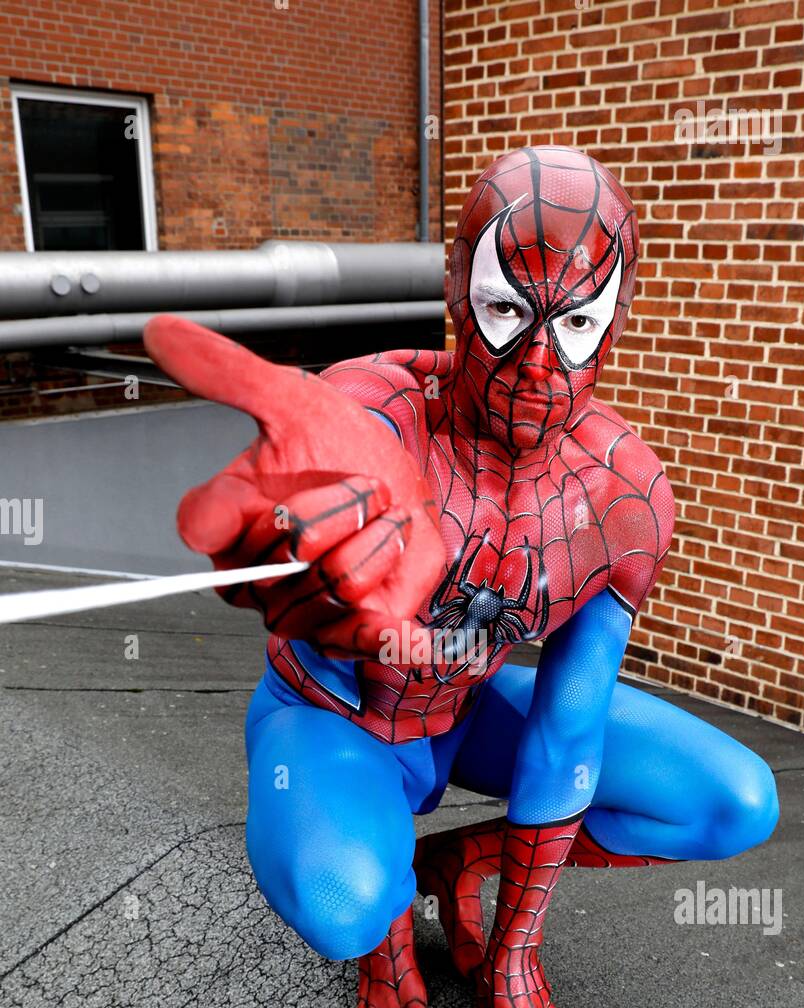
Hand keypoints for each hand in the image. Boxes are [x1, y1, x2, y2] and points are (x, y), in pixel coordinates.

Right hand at [143, 315, 443, 656]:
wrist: (401, 488)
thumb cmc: (338, 450)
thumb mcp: (289, 400)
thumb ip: (227, 372)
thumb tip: (162, 332)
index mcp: (226, 524)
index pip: (202, 529)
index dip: (241, 511)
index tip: (274, 492)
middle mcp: (255, 575)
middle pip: (288, 547)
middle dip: (343, 506)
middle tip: (363, 488)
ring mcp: (300, 610)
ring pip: (336, 580)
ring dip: (378, 539)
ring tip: (382, 522)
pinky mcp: (347, 633)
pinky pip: (364, 638)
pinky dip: (386, 637)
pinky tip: (399, 629)